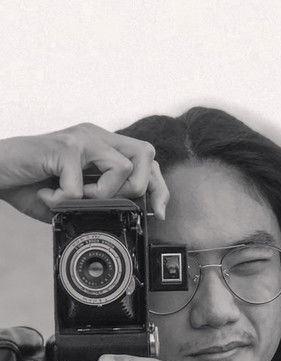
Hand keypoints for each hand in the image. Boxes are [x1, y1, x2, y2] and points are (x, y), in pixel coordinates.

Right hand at [0, 123, 168, 221]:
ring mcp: (81, 139)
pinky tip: (50, 196)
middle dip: (137, 188)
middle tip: (107, 201)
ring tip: (74, 197)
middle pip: (146, 154)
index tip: (157, 212)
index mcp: (102, 146)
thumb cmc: (33, 184)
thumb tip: (129, 215)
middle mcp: (96, 136)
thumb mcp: (75, 198)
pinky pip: (82, 185)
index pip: (147, 159)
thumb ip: (100, 202)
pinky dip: (66, 201)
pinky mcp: (64, 147)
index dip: (158, 187)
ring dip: (101, 195)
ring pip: (121, 169)